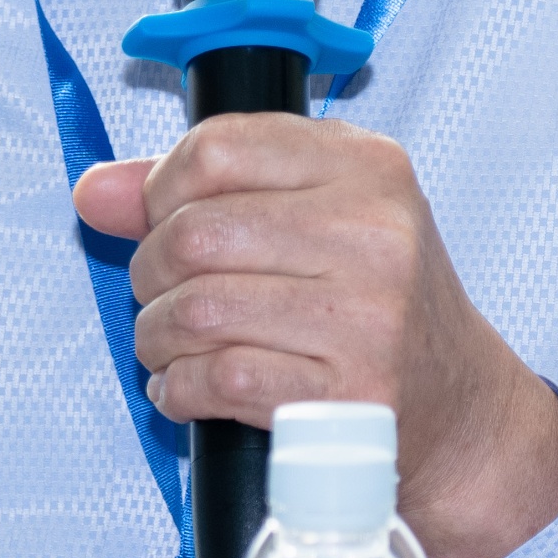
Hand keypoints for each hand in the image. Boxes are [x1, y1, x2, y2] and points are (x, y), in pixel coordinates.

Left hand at [80, 118, 557, 557]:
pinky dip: (179, 387)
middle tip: (164, 293)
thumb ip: (200, 190)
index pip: (217, 148)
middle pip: (194, 233)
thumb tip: (95, 192)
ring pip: (196, 309)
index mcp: (366, 167)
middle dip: (151, 271)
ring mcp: (366, 317)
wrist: (462, 409)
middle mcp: (374, 234)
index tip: (162, 220)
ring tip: (172, 343)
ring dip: (158, 335)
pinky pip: (216, 379)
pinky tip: (191, 386)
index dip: (160, 189)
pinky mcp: (348, 396)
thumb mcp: (316, 215)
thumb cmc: (377, 305)